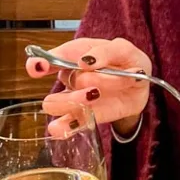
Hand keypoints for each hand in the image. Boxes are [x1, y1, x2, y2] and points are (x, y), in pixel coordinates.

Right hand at [26, 38, 151, 137]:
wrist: (142, 84)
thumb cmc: (127, 61)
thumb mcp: (123, 50)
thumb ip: (106, 52)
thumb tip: (85, 62)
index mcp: (77, 55)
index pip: (51, 58)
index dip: (39, 62)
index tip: (38, 67)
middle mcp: (73, 77)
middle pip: (61, 81)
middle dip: (74, 82)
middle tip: (93, 82)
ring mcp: (78, 98)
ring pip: (61, 102)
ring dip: (73, 100)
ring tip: (94, 94)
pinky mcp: (87, 116)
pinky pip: (71, 123)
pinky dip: (65, 127)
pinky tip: (60, 129)